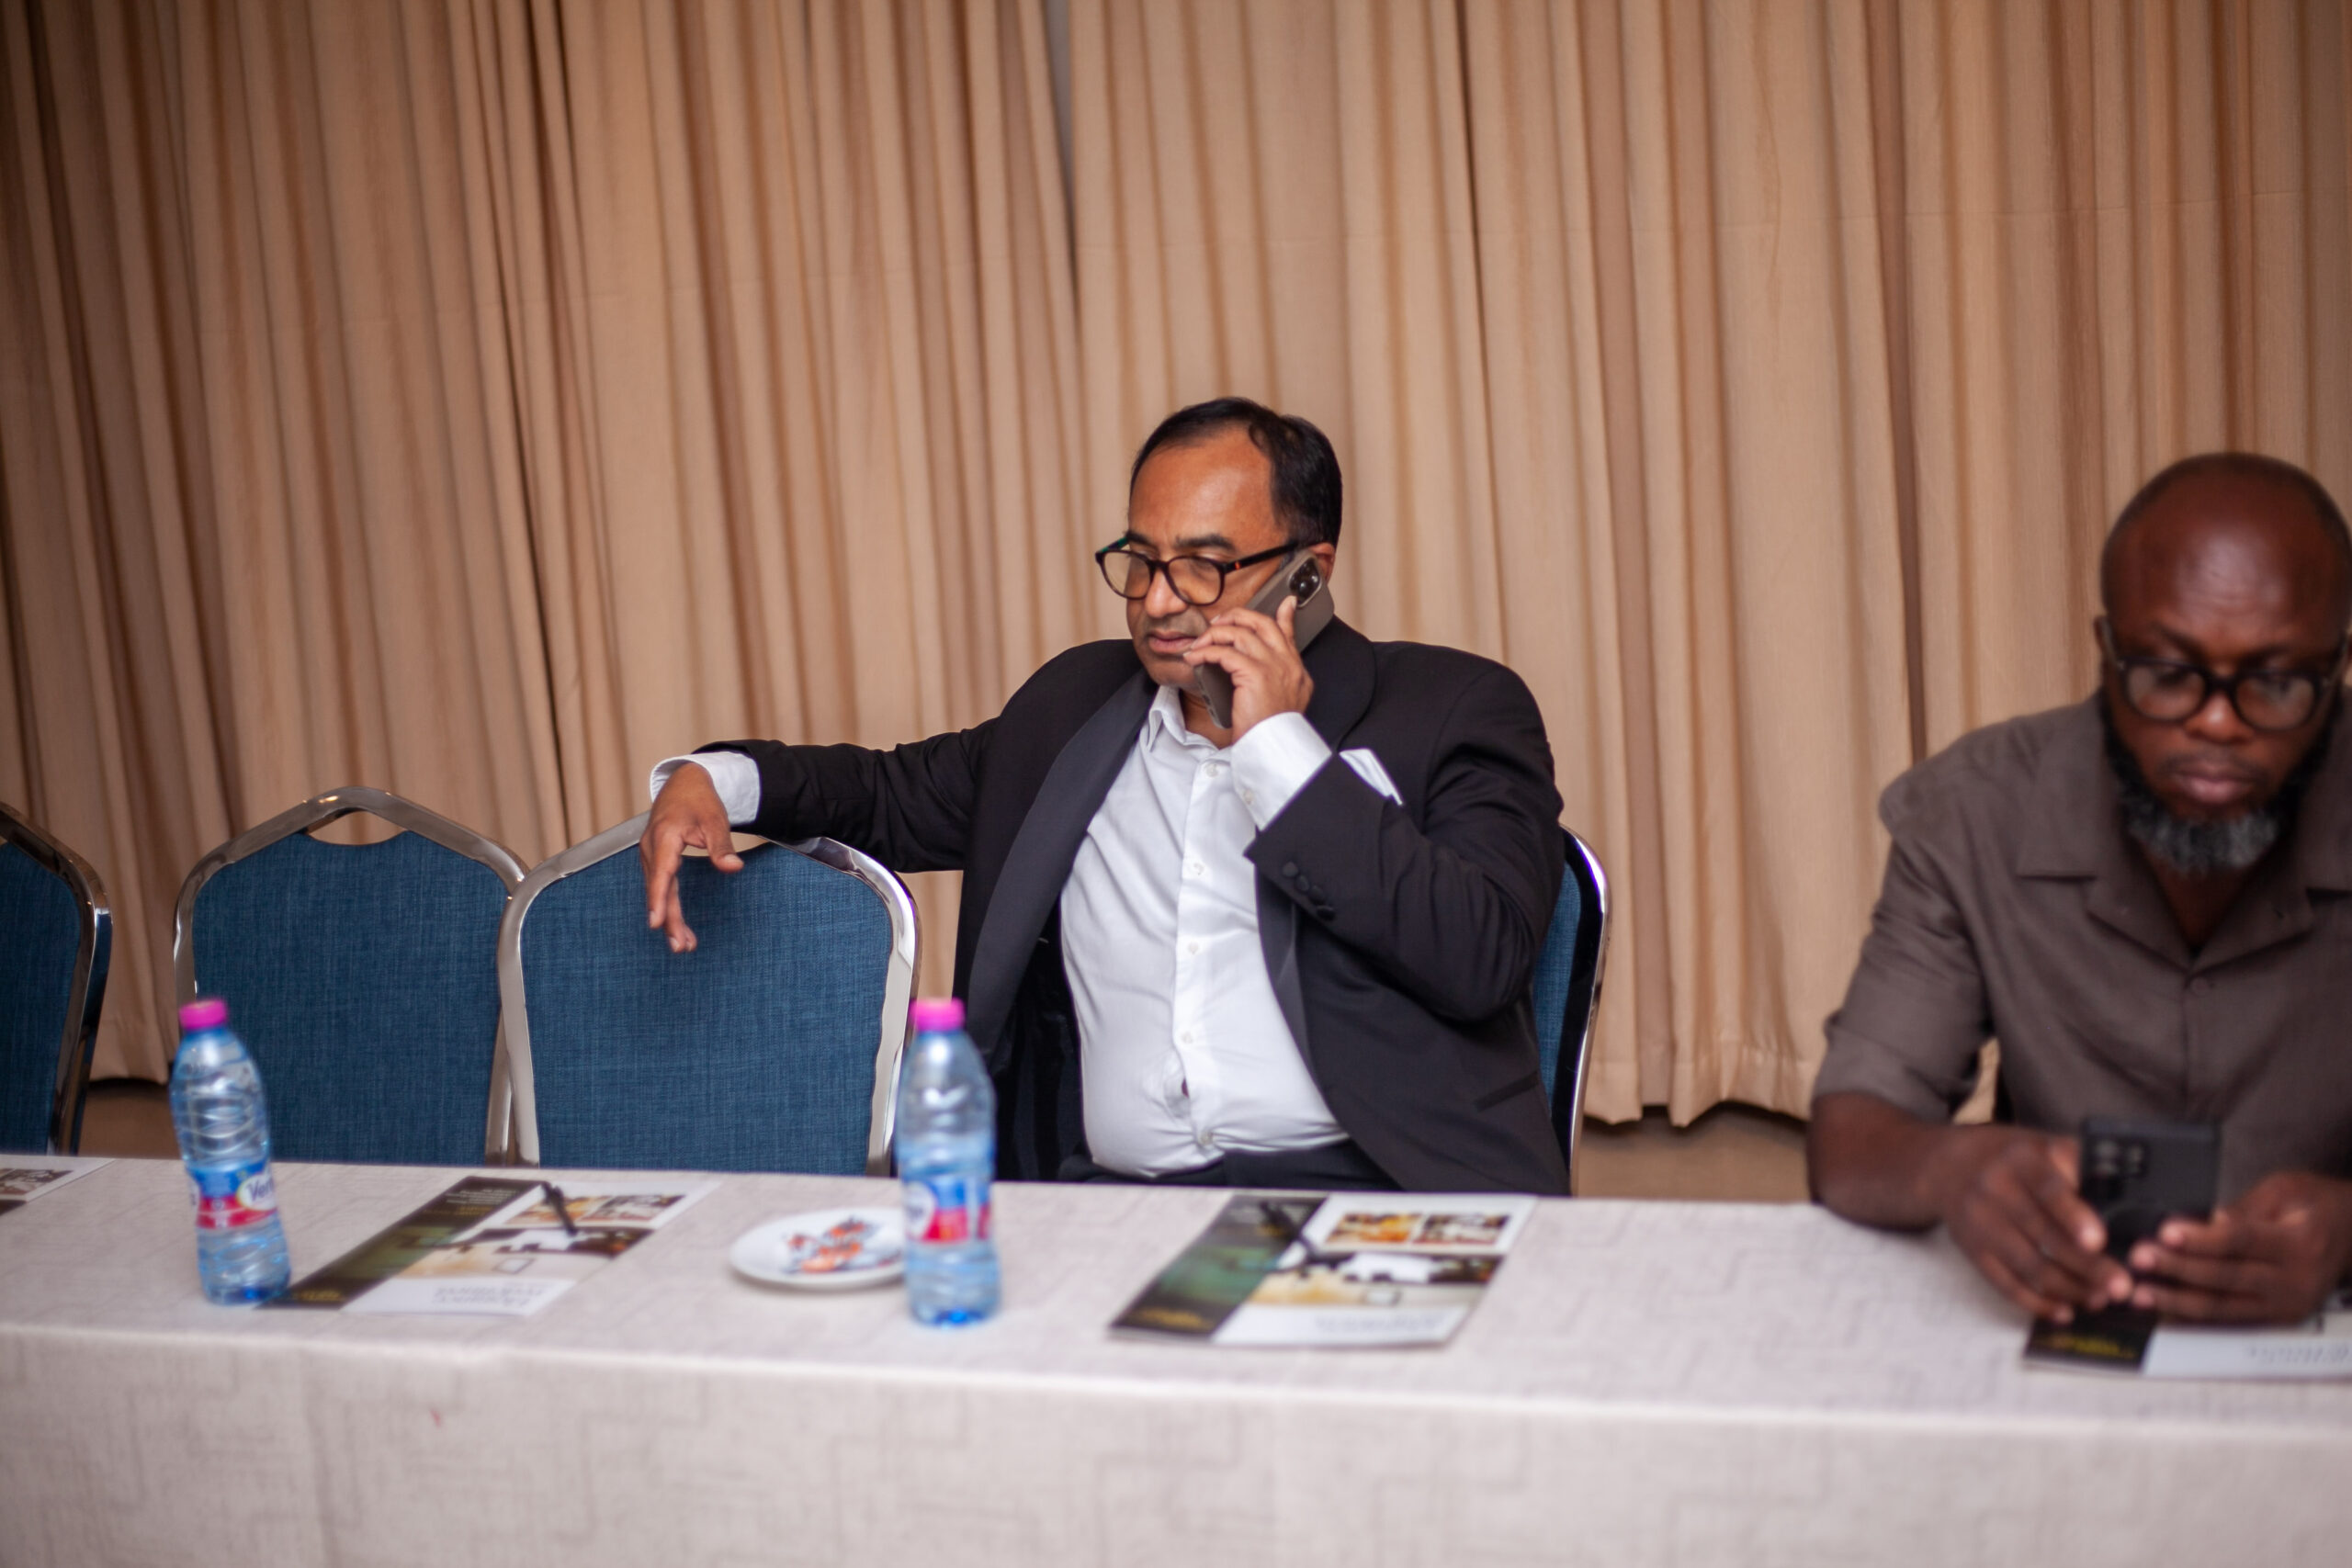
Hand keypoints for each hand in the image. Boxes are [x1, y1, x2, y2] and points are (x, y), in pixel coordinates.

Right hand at [639, 763, 743, 953]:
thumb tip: (734, 868)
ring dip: (669, 918)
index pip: (661, 873)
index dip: (657, 899)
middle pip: (659, 889)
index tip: (656, 923)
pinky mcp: (655, 859)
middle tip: (680, 947)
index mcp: (664, 837)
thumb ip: (722, 846)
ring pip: (658, 891)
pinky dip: (667, 905)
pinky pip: (660, 886)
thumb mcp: (715, 820)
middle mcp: (652, 848)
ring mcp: (651, 855)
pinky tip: (676, 924)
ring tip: (683, 945)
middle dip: (668, 919)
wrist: (684, 784)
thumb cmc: (699, 801)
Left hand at [1182, 594, 1313, 740]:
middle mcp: (1287, 663)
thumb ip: (1277, 681)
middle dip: (1236, 616)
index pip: (1289, 633)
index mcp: (1296, 669)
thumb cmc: (1271, 731)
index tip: (1285, 602)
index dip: (1285, 614)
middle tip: (1217, 623)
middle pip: (1261, 623)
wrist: (1274, 748)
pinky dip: (1206, 652)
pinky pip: (1225, 652)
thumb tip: (1259, 671)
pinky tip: (1196, 658)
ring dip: (1214, 635)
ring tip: (1200, 644)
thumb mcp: (1285, 703)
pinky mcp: (1254, 674)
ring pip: (1240, 633)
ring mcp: (1273, 666)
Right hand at [1931, 1127, 2131, 1321]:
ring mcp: (1981, 1221)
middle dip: (2087, 1266)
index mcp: (2021, 1158)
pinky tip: (2064, 1311)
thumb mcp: (2041, 1146)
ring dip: (2069, 1288)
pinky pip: (2005, 1283)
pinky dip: (2036, 1303)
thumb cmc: (2014, 1159)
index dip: (2073, 1215)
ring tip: (2102, 1299)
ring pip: (2029, 1265)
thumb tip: (2130, 1199)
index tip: (2098, 1240)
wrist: (1948, 1165)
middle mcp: (1996, 1188)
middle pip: (2045, 1234)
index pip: (2048, 1188)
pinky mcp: (1972, 1249)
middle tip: (2122, 1287)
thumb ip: (2079, 1166)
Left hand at [2125, 1171, 2351, 1324]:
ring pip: (2224, 1307)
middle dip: (2178, 1269)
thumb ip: (2245, 1207)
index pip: (2242, 1241)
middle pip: (2227, 1277)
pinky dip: (2192, 1315)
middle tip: (2139, 1257)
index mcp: (2299, 1242)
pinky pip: (2229, 1320)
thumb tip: (2206, 1220)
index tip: (2165, 1232)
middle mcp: (2296, 1281)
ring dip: (2176, 1300)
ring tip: (2139, 1291)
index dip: (2201, 1239)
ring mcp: (2288, 1306)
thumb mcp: (2284, 1190)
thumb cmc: (2313, 1205)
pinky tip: (2161, 1309)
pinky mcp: (2278, 1319)